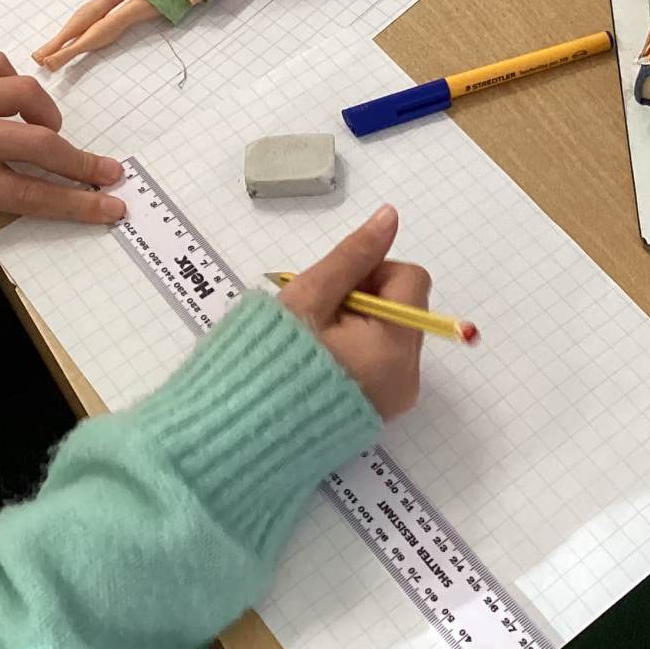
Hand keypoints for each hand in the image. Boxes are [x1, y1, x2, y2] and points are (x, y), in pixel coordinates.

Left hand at [0, 51, 124, 275]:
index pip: (28, 193)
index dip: (75, 204)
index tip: (110, 207)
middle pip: (39, 142)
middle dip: (81, 161)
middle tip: (109, 172)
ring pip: (22, 93)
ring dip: (47, 116)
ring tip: (52, 135)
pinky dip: (12, 81)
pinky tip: (12, 103)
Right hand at [278, 204, 428, 419]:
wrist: (240, 432)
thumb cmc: (271, 359)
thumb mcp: (310, 296)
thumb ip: (353, 255)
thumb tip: (390, 216)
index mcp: (396, 347)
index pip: (409, 279)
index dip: (371, 272)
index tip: (332, 291)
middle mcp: (408, 377)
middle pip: (403, 307)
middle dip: (364, 299)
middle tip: (318, 317)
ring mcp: (396, 399)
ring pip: (391, 333)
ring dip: (360, 324)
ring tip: (316, 341)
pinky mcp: (380, 412)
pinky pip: (382, 363)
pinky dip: (358, 351)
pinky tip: (322, 361)